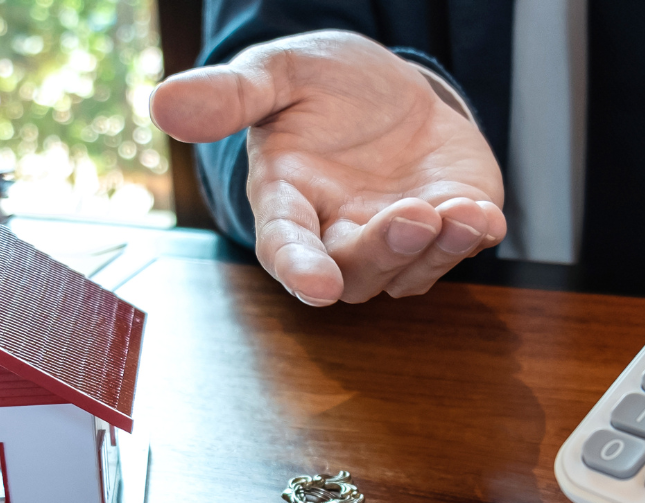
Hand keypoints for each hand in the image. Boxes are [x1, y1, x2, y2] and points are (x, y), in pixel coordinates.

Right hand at [151, 30, 505, 304]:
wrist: (390, 89)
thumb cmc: (324, 88)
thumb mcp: (278, 74)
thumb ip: (230, 95)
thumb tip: (162, 105)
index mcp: (289, 204)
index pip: (286, 247)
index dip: (299, 268)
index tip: (316, 286)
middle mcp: (340, 235)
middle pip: (356, 270)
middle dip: (385, 249)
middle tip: (412, 217)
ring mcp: (397, 239)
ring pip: (411, 270)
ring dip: (436, 250)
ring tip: (456, 214)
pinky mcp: (447, 227)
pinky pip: (460, 247)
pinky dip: (473, 237)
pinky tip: (483, 216)